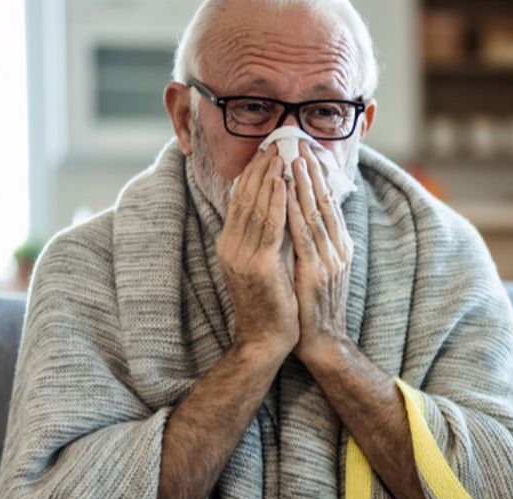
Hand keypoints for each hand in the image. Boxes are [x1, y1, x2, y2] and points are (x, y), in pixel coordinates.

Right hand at [217, 145, 298, 360]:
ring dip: (268, 177)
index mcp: (230, 246)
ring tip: (279, 153)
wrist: (265, 340)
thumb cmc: (270, 305)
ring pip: (255, 207)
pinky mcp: (259, 265)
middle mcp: (231, 247)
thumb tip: (277, 209)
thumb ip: (264, 239)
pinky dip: (274, 201)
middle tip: (273, 143)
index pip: (239, 202)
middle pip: (243, 199)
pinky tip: (282, 182)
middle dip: (258, 169)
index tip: (264, 153)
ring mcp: (242, 256)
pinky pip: (268, 226)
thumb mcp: (263, 265)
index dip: (251, 175)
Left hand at [286, 142, 353, 366]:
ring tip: (295, 158)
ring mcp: (330, 260)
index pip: (329, 204)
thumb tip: (302, 221)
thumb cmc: (314, 309)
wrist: (323, 343)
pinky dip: (295, 211)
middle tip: (301, 143)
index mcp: (340, 248)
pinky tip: (286, 194)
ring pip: (316, 213)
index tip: (307, 153)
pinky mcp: (316, 272)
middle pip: (325, 202)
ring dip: (304, 184)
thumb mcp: (319, 271)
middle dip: (312, 172)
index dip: (318, 177)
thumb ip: (316, 246)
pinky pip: (304, 235)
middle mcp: (338, 249)